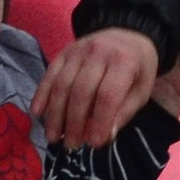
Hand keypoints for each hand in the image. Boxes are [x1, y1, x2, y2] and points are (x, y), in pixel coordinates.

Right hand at [34, 26, 158, 148]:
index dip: (100, 121)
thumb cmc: (137, 68)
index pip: (107, 95)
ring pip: (62, 84)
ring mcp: (78, 50)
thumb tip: (105, 137)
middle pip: (81, 90)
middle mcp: (98, 53)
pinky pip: (50, 73)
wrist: (127, 33)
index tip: (94, 143)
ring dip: (55, 113)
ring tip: (54, 137)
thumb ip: (124, 113)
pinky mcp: (64, 52)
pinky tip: (37, 113)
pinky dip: (42, 94)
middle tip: (71, 145)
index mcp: (124, 62)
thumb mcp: (141, 90)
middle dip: (74, 121)